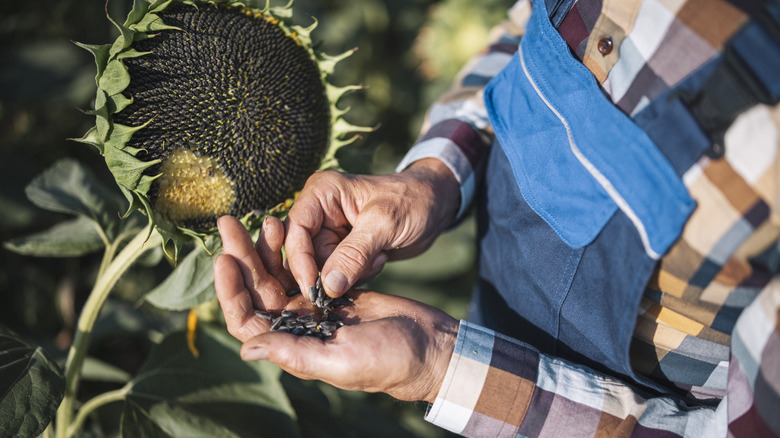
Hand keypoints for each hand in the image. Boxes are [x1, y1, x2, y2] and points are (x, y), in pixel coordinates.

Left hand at [214, 215, 458, 402]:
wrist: (427, 345)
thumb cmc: (389, 360)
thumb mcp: (341, 360)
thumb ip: (295, 353)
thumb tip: (246, 348)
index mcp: (292, 346)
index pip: (246, 319)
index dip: (230, 290)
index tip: (225, 258)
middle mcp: (296, 327)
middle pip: (257, 289)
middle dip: (241, 256)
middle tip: (228, 223)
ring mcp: (313, 307)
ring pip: (278, 274)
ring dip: (265, 247)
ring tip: (261, 217)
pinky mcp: (332, 290)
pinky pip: (303, 265)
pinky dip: (293, 247)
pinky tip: (287, 224)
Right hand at [285, 158, 459, 297]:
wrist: (436, 205)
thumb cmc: (412, 201)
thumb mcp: (384, 224)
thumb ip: (354, 254)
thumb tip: (327, 287)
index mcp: (321, 193)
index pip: (295, 232)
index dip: (299, 262)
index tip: (314, 289)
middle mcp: (319, 212)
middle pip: (305, 255)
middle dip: (333, 270)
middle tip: (365, 267)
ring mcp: (330, 232)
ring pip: (323, 269)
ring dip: (351, 273)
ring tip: (378, 256)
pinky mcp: (343, 250)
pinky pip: (339, 275)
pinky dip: (359, 275)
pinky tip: (380, 258)